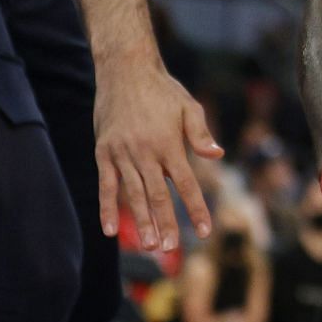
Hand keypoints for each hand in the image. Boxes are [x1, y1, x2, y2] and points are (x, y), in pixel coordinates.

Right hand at [94, 61, 222, 250]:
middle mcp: (146, 152)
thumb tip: (217, 155)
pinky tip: (111, 230)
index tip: (205, 231)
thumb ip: (201, 134)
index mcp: (170, 144)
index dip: (195, 209)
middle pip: (157, 195)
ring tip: (149, 245)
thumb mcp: (189, 107)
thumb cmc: (163, 90)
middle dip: (166, 224)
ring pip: (133, 195)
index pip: (186, 184)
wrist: (125, 70)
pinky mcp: (104, 152)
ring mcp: (122, 154)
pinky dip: (107, 208)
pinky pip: (106, 185)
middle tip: (171, 250)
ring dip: (141, 222)